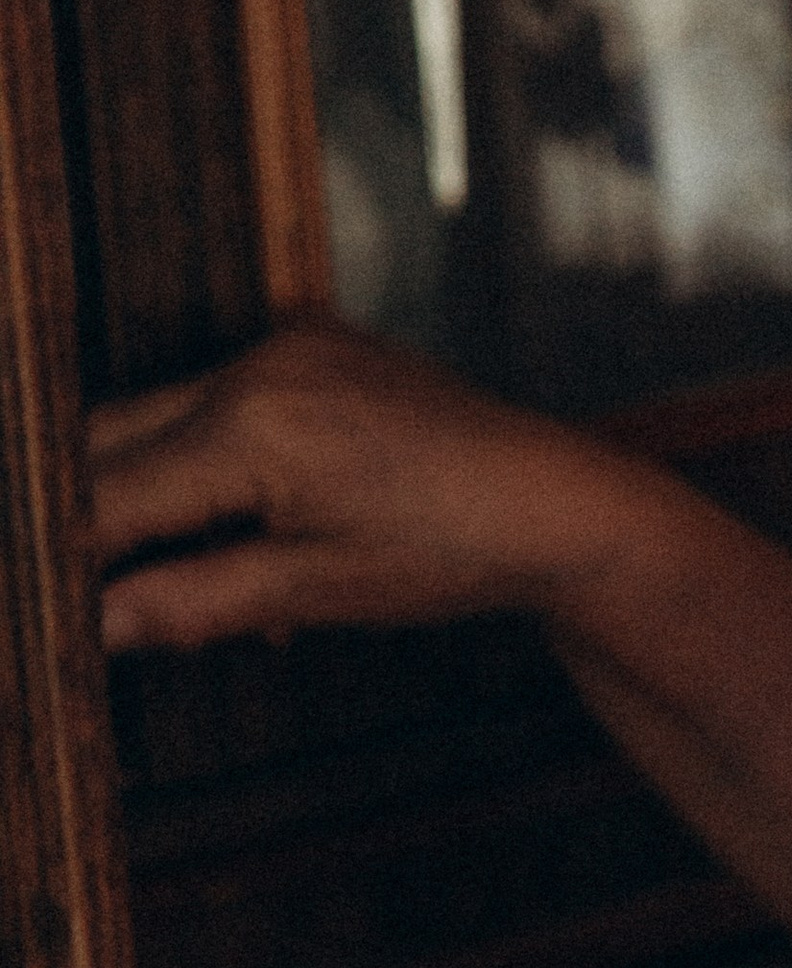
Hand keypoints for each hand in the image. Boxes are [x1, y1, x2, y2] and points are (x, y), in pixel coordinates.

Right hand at [90, 318, 668, 649]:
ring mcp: (291, 345)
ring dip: (159, 493)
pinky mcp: (316, 343)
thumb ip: (195, 601)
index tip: (57, 603)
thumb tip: (98, 624)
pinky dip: (215, 461)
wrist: (558, 503)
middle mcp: (260, 366)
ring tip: (208, 578)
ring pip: (162, 417)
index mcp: (254, 428)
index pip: (110, 496)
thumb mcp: (317, 592)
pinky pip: (223, 398)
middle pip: (113, 438)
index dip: (73, 557)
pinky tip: (257, 531)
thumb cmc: (454, 551)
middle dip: (102, 519)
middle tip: (107, 595)